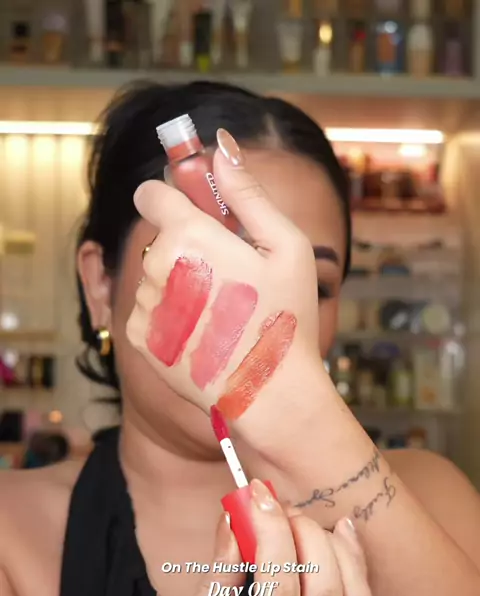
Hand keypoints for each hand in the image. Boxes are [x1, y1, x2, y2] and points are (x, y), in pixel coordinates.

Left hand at [127, 132, 322, 440]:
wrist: (268, 393)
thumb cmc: (286, 318)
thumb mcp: (286, 246)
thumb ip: (248, 193)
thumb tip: (220, 147)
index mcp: (189, 235)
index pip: (150, 194)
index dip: (173, 200)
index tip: (196, 218)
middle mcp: (156, 267)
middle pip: (160, 240)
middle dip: (188, 250)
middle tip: (230, 281)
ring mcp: (145, 306)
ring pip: (155, 278)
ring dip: (180, 286)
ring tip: (221, 316)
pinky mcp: (140, 339)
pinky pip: (148, 312)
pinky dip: (171, 319)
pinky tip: (204, 336)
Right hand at [159, 480, 370, 595]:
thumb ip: (215, 581)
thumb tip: (232, 518)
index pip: (279, 592)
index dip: (268, 535)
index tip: (253, 494)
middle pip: (325, 588)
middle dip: (299, 532)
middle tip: (270, 501)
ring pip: (353, 595)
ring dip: (328, 544)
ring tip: (294, 516)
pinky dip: (353, 565)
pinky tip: (338, 531)